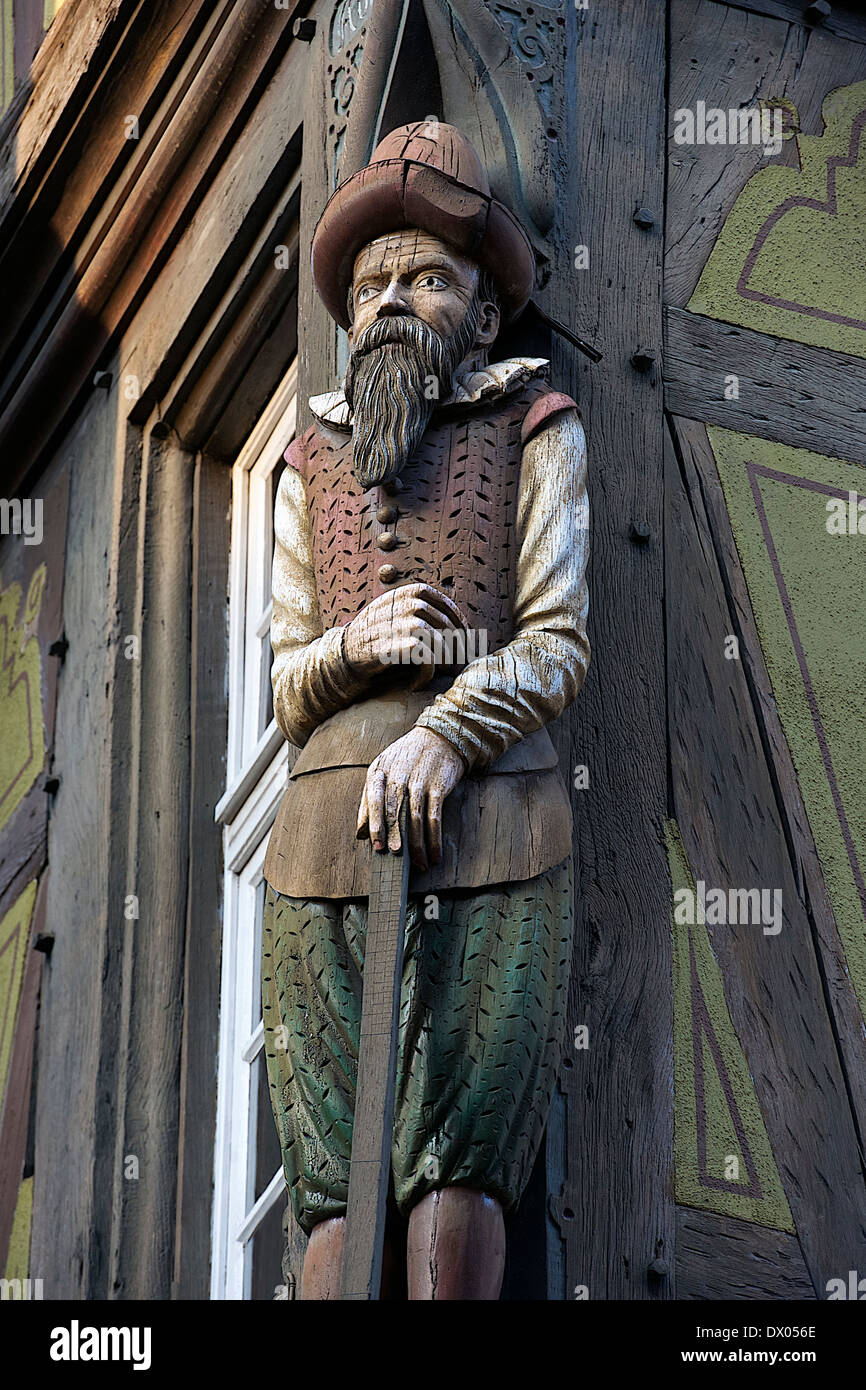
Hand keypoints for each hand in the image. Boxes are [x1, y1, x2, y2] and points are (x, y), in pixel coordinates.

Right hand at [343, 583, 464, 678]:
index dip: (459, 624)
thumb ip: (422, 611)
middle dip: (456, 649)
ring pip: (441, 644)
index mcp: (409, 592)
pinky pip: (428, 661)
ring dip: (444, 663)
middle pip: (447, 627)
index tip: (463, 640)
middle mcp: (409, 603)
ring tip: (443, 673)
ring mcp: (405, 622)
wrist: (345, 653)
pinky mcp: (400, 644)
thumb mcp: (396, 612)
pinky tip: (417, 683)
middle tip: (457, 666)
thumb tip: (462, 628)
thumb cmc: (376, 635)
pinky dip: (427, 675)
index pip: (446, 605)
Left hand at [356, 727, 465, 869]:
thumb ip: (368, 800)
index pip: (374, 799)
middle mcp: (398, 775)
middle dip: (394, 834)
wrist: (440, 736)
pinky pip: (435, 817)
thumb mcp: (382, 771)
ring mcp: (420, 780)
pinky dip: (435, 839)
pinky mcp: (439, 786)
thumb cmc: (406, 758)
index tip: (376, 845)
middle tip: (394, 854)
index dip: (374, 823)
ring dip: (417, 843)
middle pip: (394, 809)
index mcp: (379, 771)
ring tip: (419, 863)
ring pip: (415, 817)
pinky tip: (435, 854)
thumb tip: (360, 833)